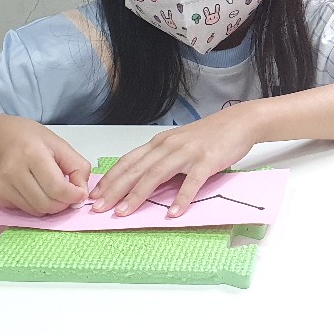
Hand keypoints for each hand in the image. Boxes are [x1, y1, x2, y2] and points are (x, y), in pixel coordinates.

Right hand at [0, 116, 91, 215]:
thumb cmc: (25, 136)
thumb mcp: (58, 143)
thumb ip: (77, 166)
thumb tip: (82, 193)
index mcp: (32, 154)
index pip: (57, 188)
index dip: (74, 196)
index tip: (80, 193)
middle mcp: (13, 172)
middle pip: (47, 204)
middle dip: (63, 204)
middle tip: (68, 194)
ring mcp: (2, 187)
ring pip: (36, 211)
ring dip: (50, 206)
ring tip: (52, 191)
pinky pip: (24, 211)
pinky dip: (36, 206)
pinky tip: (36, 190)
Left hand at [88, 109, 258, 217]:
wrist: (239, 122)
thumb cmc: (209, 135)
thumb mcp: (179, 144)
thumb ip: (161, 159)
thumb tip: (141, 182)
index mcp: (160, 143)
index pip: (128, 161)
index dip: (110, 179)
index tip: (94, 196)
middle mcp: (169, 146)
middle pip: (136, 170)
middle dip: (115, 190)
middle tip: (98, 208)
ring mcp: (187, 153)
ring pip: (156, 175)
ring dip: (137, 195)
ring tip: (124, 212)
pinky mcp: (206, 160)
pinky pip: (191, 182)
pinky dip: (181, 198)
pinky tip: (173, 212)